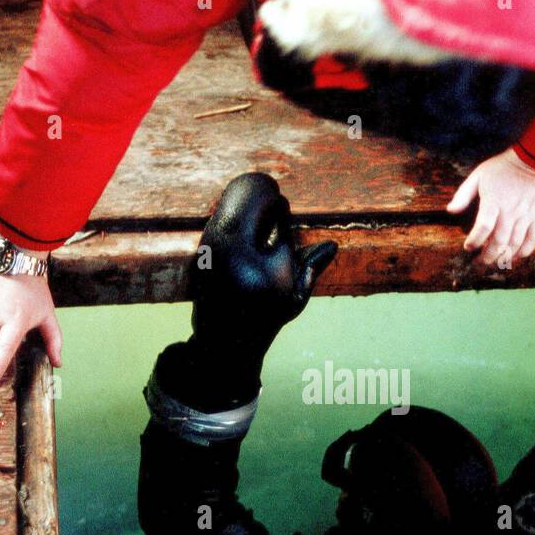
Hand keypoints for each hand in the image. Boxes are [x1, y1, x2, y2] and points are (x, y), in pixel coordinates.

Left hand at [156, 173, 336, 405]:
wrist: (224, 341)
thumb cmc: (265, 318)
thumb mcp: (294, 299)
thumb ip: (311, 269)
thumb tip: (332, 245)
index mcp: (267, 270)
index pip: (277, 222)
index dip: (280, 208)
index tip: (282, 205)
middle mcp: (238, 259)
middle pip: (251, 204)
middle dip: (262, 192)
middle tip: (271, 192)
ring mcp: (215, 254)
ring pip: (229, 207)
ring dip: (244, 196)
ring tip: (255, 195)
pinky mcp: (201, 254)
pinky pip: (216, 219)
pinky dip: (228, 210)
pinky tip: (237, 213)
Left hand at [446, 147, 534, 267]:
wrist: (533, 159)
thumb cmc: (502, 168)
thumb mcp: (478, 176)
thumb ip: (463, 195)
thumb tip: (450, 210)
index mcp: (493, 202)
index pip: (483, 228)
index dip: (474, 241)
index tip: (468, 247)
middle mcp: (510, 212)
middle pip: (499, 242)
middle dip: (488, 256)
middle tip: (480, 262)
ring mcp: (526, 215)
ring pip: (515, 244)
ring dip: (504, 257)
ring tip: (495, 262)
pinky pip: (533, 239)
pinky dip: (524, 251)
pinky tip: (516, 257)